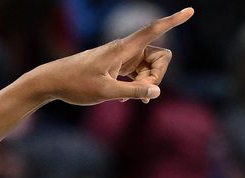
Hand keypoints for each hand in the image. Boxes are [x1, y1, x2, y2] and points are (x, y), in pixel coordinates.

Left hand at [26, 8, 192, 105]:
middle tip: (139, 95)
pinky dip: (137, 86)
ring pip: (150, 68)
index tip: (191, 10)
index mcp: (123, 48)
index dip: (173, 21)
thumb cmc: (76, 84)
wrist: (53, 82)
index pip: (154, 30)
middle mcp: (126, 50)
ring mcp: (123, 58)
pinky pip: (139, 74)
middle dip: (157, 76)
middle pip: (160, 57)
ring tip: (129, 100)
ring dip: (146, 84)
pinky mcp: (118, 67)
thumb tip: (156, 92)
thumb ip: (132, 92)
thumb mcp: (105, 92)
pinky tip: (125, 100)